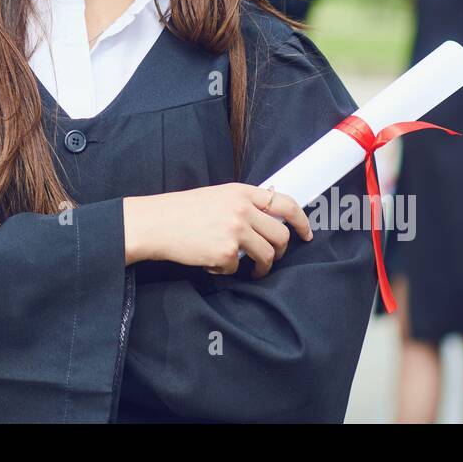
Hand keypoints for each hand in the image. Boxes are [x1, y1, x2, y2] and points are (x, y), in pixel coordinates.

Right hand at [123, 183, 312, 278]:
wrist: (156, 223)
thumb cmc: (183, 211)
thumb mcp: (218, 197)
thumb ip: (243, 205)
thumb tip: (268, 221)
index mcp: (241, 192)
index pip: (285, 204)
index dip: (301, 221)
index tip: (306, 234)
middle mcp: (242, 209)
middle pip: (280, 235)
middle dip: (279, 251)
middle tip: (270, 258)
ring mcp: (236, 231)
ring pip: (267, 255)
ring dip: (262, 267)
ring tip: (250, 268)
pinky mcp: (226, 252)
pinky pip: (237, 267)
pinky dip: (226, 269)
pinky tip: (211, 261)